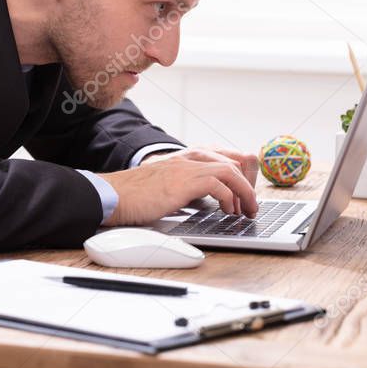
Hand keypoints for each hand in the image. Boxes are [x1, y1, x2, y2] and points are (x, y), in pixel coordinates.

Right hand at [99, 146, 259, 225]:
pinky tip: (228, 212)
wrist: (115, 195)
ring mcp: (188, 167)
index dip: (242, 173)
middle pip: (235, 161)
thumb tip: (207, 200)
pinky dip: (230, 199)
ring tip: (246, 211)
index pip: (225, 155)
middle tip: (251, 206)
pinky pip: (221, 186)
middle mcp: (190, 157)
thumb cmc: (136, 195)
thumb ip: (186, 186)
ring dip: (245, 193)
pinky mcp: (186, 181)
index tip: (246, 193)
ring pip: (232, 172)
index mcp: (186, 156)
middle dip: (248, 185)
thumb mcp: (167, 185)